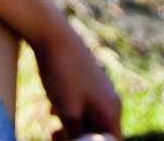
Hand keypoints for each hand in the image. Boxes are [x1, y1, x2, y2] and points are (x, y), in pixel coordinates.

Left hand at [33, 25, 123, 140]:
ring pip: (89, 119)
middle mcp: (110, 100)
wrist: (52, 33)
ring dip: (73, 128)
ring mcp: (99, 89)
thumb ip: (78, 136)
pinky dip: (70, 113)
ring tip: (53, 129)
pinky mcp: (87, 81)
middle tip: (56, 136)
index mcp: (111, 110)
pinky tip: (53, 110)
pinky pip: (82, 106)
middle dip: (80, 139)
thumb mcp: (68, 112)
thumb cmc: (62, 73)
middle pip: (100, 133)